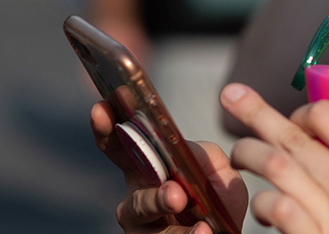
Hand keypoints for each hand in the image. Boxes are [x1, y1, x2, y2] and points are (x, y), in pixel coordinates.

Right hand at [91, 101, 247, 233]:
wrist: (227, 232)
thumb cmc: (217, 198)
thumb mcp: (218, 169)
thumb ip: (203, 153)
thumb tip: (184, 149)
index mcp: (147, 170)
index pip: (119, 148)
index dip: (106, 129)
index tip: (101, 108)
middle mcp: (137, 198)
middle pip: (134, 196)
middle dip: (151, 192)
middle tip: (174, 190)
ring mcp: (143, 229)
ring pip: (144, 217)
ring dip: (163, 208)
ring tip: (182, 201)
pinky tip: (204, 230)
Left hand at [220, 83, 328, 233]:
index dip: (308, 111)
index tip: (300, 118)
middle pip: (290, 137)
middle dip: (255, 114)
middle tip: (232, 97)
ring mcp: (328, 217)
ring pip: (273, 170)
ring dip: (249, 157)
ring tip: (238, 153)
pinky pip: (274, 211)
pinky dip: (262, 204)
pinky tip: (261, 205)